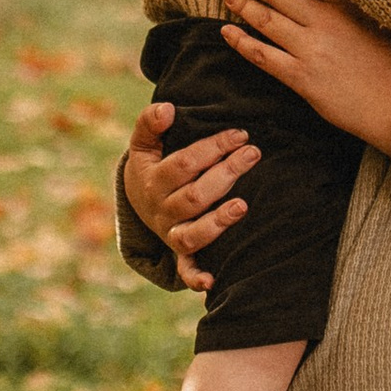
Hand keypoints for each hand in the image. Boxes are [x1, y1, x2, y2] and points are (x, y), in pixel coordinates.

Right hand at [122, 99, 256, 292]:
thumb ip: (151, 123)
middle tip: (253, 154)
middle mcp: (161, 210)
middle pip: (194, 196)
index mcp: (152, 181)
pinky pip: (185, 269)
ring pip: (193, 233)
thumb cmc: (152, 165)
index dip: (212, 148)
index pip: (184, 164)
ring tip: (243, 205)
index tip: (240, 134)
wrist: (138, 201)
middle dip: (226, 174)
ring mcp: (171, 233)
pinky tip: (212, 281)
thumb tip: (167, 109)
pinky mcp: (180, 253)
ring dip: (218, 222)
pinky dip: (196, 277)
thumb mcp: (144, 144)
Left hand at [221, 0, 390, 153]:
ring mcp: (310, 50)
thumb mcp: (380, 25)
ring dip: (244, 5)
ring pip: (266, 20)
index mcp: (345, 8)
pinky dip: (242, 42)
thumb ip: (354, 8)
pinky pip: (263, 55)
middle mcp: (324, 23)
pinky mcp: (302, 77)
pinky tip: (228, 32)